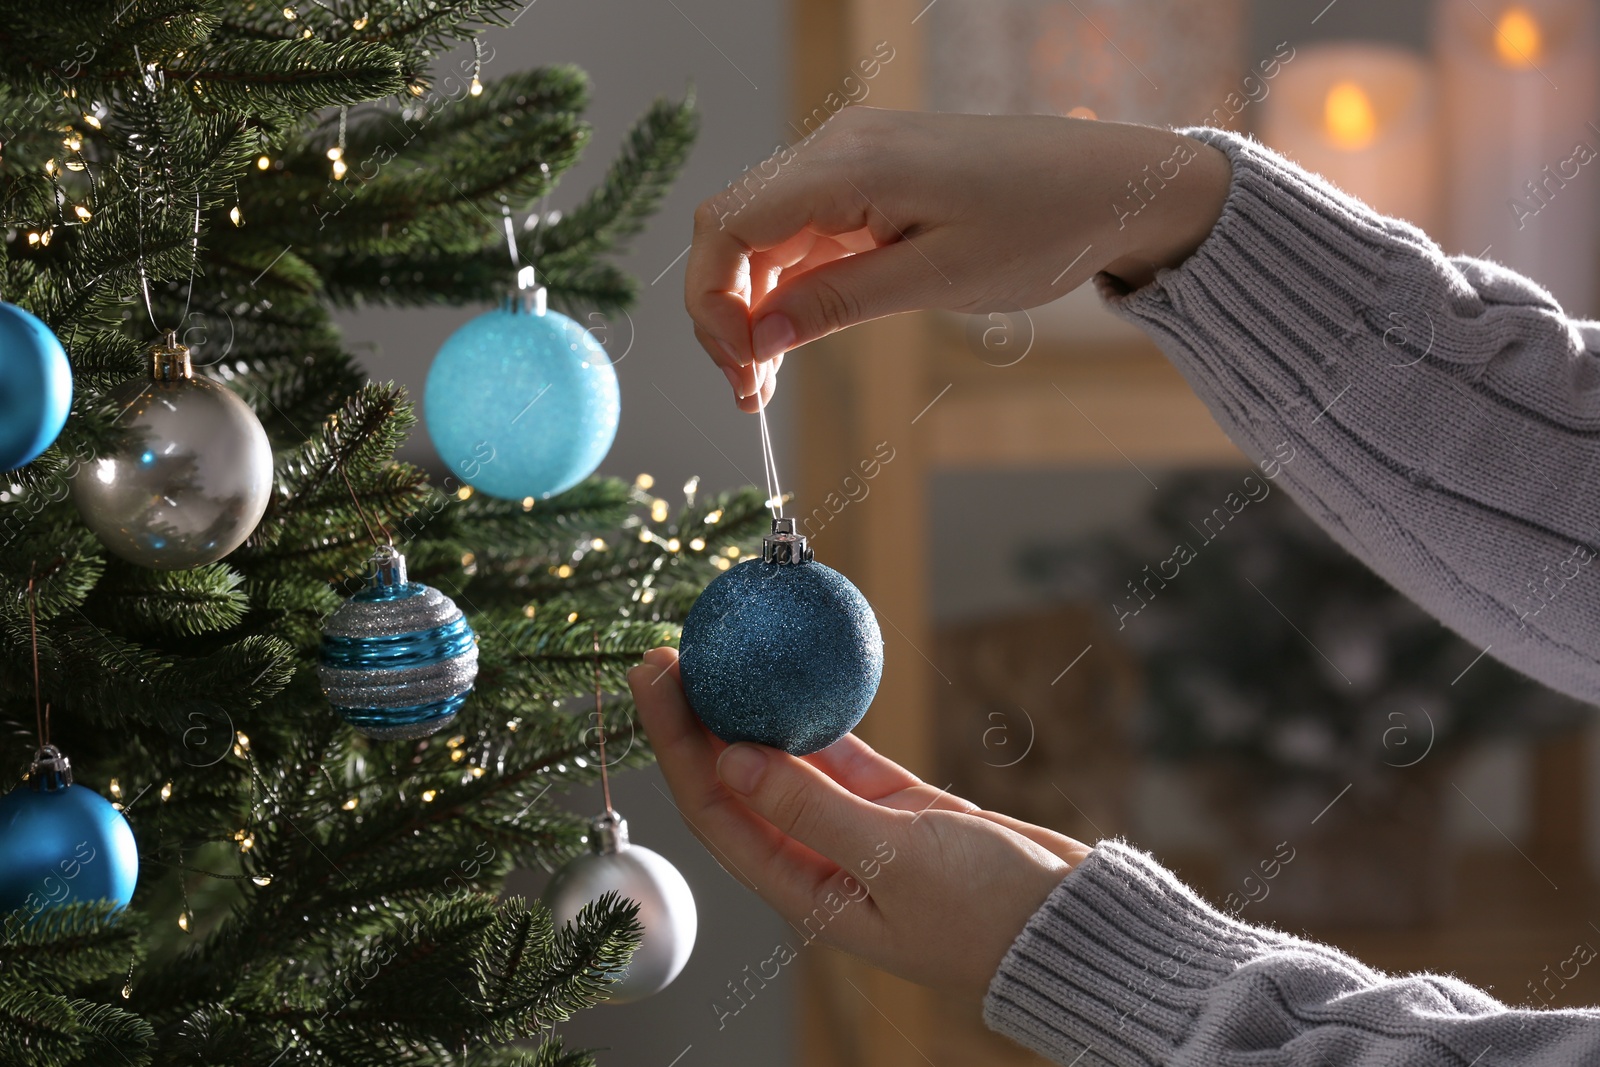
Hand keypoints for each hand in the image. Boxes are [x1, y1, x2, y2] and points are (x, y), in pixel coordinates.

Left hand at [627, 647, 1091, 1000]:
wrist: (1068, 924)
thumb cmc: (986, 913)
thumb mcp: (894, 858)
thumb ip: (812, 809)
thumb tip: (730, 759)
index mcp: (804, 890)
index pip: (717, 810)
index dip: (677, 745)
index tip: (656, 680)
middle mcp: (817, 860)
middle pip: (736, 781)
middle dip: (697, 721)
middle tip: (667, 653)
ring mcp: (855, 830)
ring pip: (783, 763)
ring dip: (749, 713)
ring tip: (718, 655)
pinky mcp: (895, 806)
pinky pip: (839, 753)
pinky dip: (817, 717)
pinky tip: (793, 677)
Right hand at [686, 107, 1231, 410]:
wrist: (1111, 186)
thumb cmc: (1039, 225)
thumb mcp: (935, 279)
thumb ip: (837, 303)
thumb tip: (757, 337)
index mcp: (848, 165)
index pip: (729, 227)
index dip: (712, 305)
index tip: (740, 372)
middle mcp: (837, 149)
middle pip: (733, 229)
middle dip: (723, 313)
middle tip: (750, 391)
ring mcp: (851, 161)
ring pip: (762, 236)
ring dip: (752, 306)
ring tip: (767, 378)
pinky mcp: (868, 180)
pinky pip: (803, 233)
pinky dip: (787, 287)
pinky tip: (798, 336)